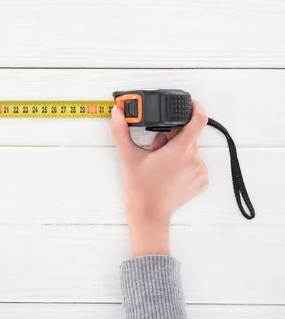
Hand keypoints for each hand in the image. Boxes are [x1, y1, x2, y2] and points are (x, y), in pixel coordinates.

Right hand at [110, 101, 208, 256]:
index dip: (196, 109)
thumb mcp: (128, 156)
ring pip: (191, 150)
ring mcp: (200, 171)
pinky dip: (184, 164)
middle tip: (156, 149)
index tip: (191, 104)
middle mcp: (194, 159)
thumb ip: (121, 130)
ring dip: (178, 151)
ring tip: (161, 164)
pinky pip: (195, 164)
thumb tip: (117, 112)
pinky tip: (169, 172)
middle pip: (187, 136)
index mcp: (179, 150)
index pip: (198, 121)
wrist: (149, 214)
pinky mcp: (202, 181)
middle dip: (172, 138)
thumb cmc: (140, 187)